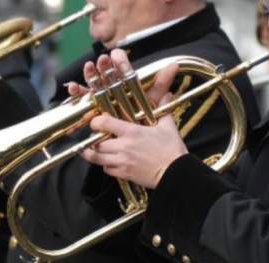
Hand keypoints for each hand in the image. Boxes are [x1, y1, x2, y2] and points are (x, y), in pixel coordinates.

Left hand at [80, 52, 184, 188]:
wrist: (177, 173)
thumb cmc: (172, 150)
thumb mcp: (168, 127)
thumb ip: (163, 110)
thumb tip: (167, 94)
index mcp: (132, 132)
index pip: (104, 123)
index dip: (95, 122)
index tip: (95, 122)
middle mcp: (124, 146)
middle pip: (97, 142)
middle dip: (93, 139)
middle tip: (96, 137)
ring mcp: (123, 161)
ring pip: (97, 158)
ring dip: (93, 154)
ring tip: (92, 150)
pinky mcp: (125, 174)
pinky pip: (107, 170)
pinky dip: (105, 166)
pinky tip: (110, 162)